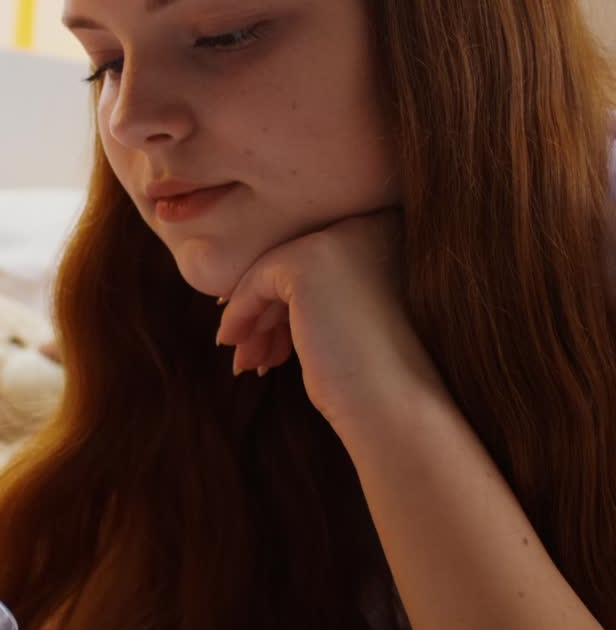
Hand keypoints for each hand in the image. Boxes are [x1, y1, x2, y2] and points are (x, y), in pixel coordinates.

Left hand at [215, 207, 439, 438]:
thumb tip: (264, 285)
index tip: (270, 334)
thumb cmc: (375, 373)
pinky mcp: (309, 262)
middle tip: (252, 354)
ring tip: (249, 361)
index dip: (289, 298)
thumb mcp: (349, 315)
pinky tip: (235, 344)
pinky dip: (240, 312)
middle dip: (270, 312)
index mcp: (386, 232)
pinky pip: (257, 280)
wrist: (394, 405)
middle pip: (294, 262)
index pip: (317, 258)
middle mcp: (368, 224)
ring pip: (273, 271)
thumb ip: (319, 289)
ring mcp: (340, 239)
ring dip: (255, 318)